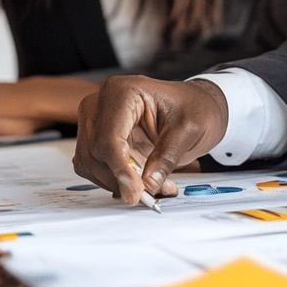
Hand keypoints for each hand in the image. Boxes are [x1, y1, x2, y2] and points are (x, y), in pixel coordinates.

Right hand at [73, 76, 228, 204]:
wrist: (195, 106)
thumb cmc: (193, 107)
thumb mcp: (189, 129)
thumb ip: (167, 157)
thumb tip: (148, 185)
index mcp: (124, 91)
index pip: (110, 137)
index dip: (120, 169)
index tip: (135, 192)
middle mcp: (102, 104)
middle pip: (95, 152)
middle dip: (120, 179)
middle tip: (148, 195)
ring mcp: (96, 121)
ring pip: (91, 164)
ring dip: (118, 183)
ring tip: (153, 186)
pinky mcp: (98, 139)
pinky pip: (96, 168)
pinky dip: (116, 181)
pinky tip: (141, 182)